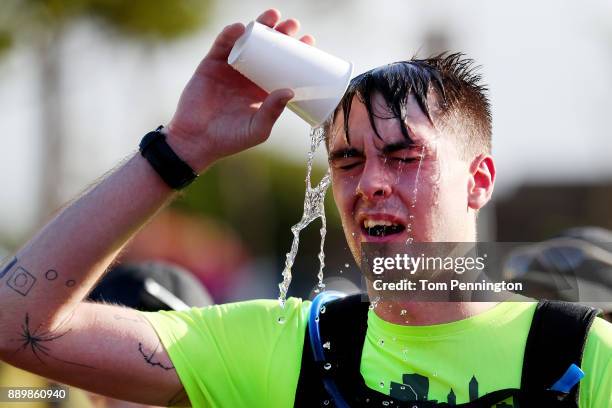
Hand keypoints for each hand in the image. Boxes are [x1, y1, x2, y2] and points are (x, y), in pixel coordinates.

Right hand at [165, 9, 315, 171]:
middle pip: (268, 48)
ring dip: (260, 26)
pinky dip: (230, 34)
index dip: (296, 52)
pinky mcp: (211, 64)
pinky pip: (222, 44)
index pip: (284, 65)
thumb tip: (290, 90)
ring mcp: (230, 68)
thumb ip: (272, 111)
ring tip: (272, 17)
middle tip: (292, 25)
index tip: (308, 41)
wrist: (197, 140)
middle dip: (281, 33)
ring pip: (247, 41)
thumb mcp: (257, 129)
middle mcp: (249, 75)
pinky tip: (240, 27)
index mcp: (264, 89)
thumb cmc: (230, 139)